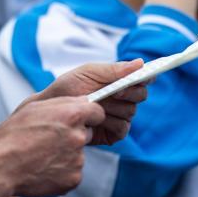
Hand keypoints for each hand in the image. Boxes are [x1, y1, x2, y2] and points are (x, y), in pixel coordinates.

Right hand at [0, 61, 145, 196]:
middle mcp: (79, 136)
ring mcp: (78, 159)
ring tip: (40, 155)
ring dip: (65, 155)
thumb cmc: (13, 134)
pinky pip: (72, 172)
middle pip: (87, 133)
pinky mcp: (74, 179)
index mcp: (73, 114)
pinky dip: (61, 172)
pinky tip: (42, 168)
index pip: (97, 112)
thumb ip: (64, 102)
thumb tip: (83, 101)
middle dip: (73, 135)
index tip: (79, 120)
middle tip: (49, 140)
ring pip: (78, 154)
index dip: (87, 116)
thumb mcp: (35, 106)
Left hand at [33, 60, 148, 144]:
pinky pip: (123, 128)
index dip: (147, 76)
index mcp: (120, 81)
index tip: (145, 75)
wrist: (50, 109)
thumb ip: (114, 69)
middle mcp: (123, 98)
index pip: (143, 78)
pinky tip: (96, 120)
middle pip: (141, 95)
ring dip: (114, 108)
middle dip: (129, 92)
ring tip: (96, 105)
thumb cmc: (68, 87)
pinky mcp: (113, 133)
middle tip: (114, 91)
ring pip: (131, 112)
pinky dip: (111, 123)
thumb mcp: (89, 72)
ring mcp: (119, 116)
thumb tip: (140, 63)